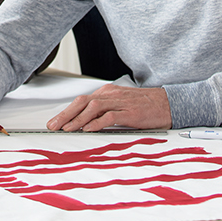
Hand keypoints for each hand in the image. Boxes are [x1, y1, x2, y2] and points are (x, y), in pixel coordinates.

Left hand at [47, 84, 170, 131]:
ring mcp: (121, 102)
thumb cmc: (145, 106)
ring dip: (78, 119)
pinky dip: (98, 122)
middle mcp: (111, 95)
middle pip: (83, 102)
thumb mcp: (121, 106)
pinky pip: (111, 116)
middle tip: (53, 126)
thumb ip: (104, 112)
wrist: (168, 103)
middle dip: (66, 114)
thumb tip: (84, 124)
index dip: (66, 111)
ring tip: (67, 129)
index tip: (54, 122)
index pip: (82, 101)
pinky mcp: (131, 112)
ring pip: (94, 107)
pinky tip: (89, 129)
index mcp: (108, 92)